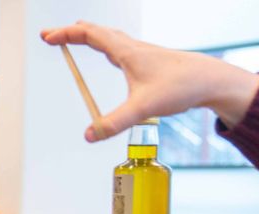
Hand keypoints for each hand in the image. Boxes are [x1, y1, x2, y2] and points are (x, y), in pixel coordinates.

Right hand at [40, 21, 258, 140]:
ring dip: (89, 35)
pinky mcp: (151, 61)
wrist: (212, 80)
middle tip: (52, 37)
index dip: (66, 35)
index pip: (89, 35)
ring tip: (75, 37)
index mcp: (126, 52)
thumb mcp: (144, 107)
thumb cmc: (181, 87)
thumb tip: (89, 136)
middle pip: (96, 32)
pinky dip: (106, 44)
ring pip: (110, 37)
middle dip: (71, 33)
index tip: (47, 37)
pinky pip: (121, 46)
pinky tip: (111, 55)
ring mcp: (142, 53)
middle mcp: (132, 47)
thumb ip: (114, 122)